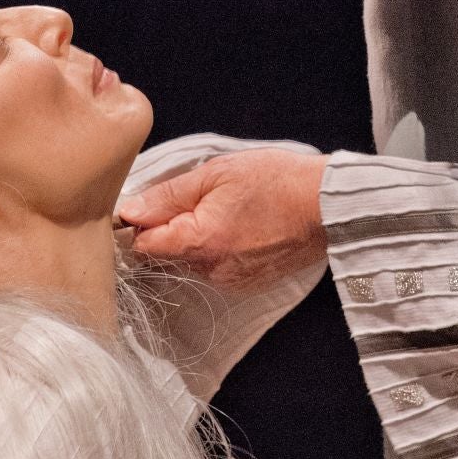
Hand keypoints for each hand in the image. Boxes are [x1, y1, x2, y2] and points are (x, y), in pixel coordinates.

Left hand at [116, 148, 327, 293]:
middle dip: (172, 229)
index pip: (143, 245)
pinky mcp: (247, 285)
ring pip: (191, 262)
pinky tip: (240, 229)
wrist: (327, 206)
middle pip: (166, 255)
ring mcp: (230, 281)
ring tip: (225, 212)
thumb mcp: (217, 173)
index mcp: (199, 241)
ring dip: (197, 240)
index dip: (141, 224)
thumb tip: (130, 211)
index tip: (152, 206)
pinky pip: (216, 269)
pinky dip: (219, 251)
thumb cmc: (276, 181)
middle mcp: (211, 269)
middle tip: (199, 200)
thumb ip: (169, 195)